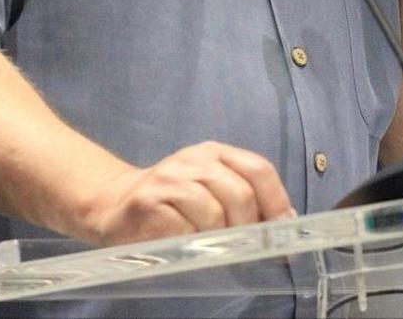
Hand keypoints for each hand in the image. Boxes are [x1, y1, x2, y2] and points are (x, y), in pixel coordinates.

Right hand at [80, 141, 294, 245]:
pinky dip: (190, 245)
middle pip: (240, 194)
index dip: (276, 202)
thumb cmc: (174, 202)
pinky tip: (182, 244)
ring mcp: (170, 178)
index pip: (259, 169)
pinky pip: (184, 230)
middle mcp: (194, 160)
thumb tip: (287, 222)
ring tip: (207, 245)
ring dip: (217, 239)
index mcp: (216, 153)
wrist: (115, 204)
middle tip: (242, 249)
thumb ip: (247, 199)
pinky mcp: (148, 202)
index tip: (284, 234)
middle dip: (247, 228)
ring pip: (213, 214)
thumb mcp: (211, 189)